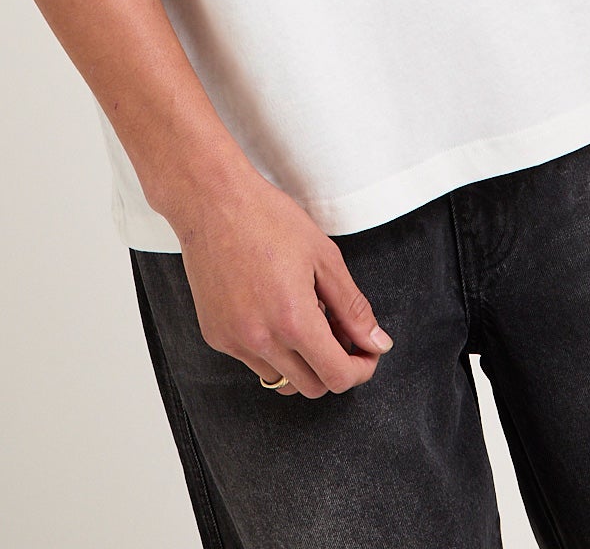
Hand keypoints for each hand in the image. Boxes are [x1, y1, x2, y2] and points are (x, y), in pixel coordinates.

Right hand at [168, 166, 394, 397]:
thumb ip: (353, 307)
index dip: (361, 369)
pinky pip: (253, 360)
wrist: (213, 201)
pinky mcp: (216, 336)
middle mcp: (261, 339)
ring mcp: (234, 341)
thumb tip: (377, 343)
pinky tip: (273, 311)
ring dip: (301, 361)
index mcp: (293, 320)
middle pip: (312, 387)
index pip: (337, 377)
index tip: (366, 354)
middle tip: (339, 333)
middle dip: (334, 367)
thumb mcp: (324, 256)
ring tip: (302, 317)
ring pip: (281, 379)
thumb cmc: (266, 218)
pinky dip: (271, 348)